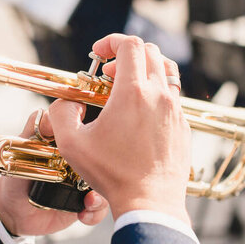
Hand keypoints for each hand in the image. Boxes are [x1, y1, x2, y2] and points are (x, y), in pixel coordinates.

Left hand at [0, 110, 108, 235]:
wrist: (11, 211)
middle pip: (108, 160)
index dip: (101, 137)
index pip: (95, 134)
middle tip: (96, 177)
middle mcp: (82, 162)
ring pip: (108, 185)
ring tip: (90, 200)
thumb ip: (35, 128)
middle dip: (108, 169)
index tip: (100, 140)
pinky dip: (95, 211)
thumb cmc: (15, 176)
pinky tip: (83, 212)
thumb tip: (51, 114)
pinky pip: (100, 207)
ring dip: (102, 194)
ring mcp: (85, 184)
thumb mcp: (23, 148)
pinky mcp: (85, 204)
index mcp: (72, 144)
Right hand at [49, 34, 191, 223]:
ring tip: (127, 88)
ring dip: (145, 70)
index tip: (98, 53)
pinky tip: (141, 114)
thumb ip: (62, 114)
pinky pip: (173, 96)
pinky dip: (156, 93)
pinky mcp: (183, 125)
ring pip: (167, 70)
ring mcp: (175, 110)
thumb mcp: (73, 144)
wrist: (151, 202)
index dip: (111, 41)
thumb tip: (66, 104)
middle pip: (150, 51)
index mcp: (134, 92)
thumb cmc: (113, 174)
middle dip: (126, 55)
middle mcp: (159, 95)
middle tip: (108, 75)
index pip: (130, 44)